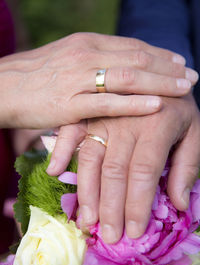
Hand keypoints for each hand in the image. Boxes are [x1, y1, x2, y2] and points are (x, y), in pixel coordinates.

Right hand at [0, 32, 196, 127]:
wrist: (2, 88)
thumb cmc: (34, 77)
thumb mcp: (66, 59)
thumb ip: (92, 61)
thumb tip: (115, 66)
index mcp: (87, 44)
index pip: (132, 47)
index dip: (159, 54)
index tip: (179, 61)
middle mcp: (86, 55)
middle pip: (137, 59)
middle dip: (168, 68)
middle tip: (192, 76)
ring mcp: (78, 78)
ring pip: (128, 77)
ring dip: (160, 83)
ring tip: (184, 88)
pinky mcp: (69, 104)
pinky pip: (108, 102)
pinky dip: (134, 103)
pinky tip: (156, 105)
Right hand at [48, 93, 199, 243]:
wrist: (159, 74)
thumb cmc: (178, 106)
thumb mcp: (195, 131)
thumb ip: (188, 166)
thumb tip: (179, 204)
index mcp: (157, 125)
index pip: (143, 172)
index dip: (137, 204)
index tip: (133, 232)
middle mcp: (126, 122)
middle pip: (115, 171)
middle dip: (111, 207)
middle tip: (108, 236)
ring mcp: (104, 116)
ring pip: (91, 158)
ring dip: (87, 191)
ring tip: (86, 220)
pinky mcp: (89, 113)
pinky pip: (71, 132)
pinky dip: (60, 151)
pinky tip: (53, 172)